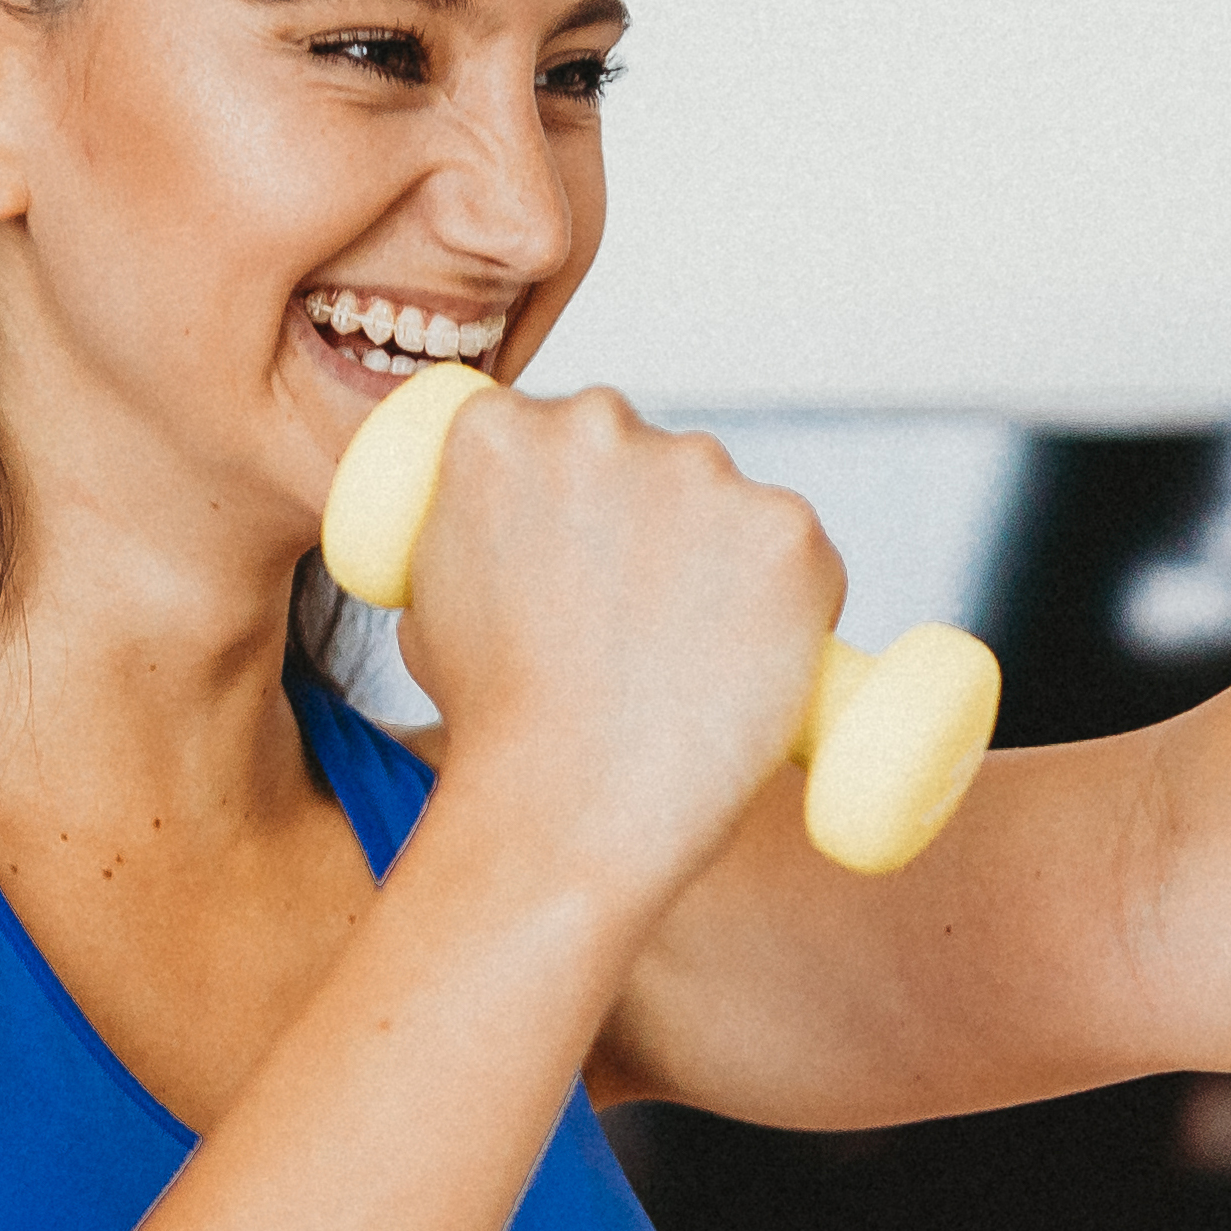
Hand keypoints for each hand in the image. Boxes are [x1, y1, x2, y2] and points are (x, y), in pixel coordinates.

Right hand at [381, 384, 841, 905]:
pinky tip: (742, 669)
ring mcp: (700, 470)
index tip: (591, 565)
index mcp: (499, 429)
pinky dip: (789, 607)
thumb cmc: (498, 728)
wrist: (570, 807)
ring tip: (683, 666)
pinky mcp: (786, 527)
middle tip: (641, 631)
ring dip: (724, 566)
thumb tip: (516, 528)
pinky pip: (800, 556)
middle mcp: (599, 422)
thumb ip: (473, 532)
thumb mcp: (429, 602)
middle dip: (659, 527)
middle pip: (654, 460)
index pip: (566, 436)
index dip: (586, 505)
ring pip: (730, 508)